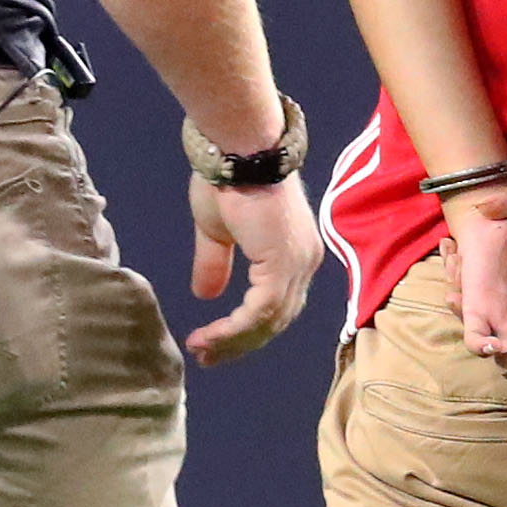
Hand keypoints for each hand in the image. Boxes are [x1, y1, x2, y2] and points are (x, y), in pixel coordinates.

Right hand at [185, 171, 322, 364]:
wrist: (238, 150)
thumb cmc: (228, 178)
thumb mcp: (217, 231)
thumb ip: (216, 263)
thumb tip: (205, 296)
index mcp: (294, 253)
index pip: (278, 303)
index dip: (247, 327)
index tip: (214, 341)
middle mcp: (304, 262)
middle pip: (277, 319)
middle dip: (240, 342)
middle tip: (207, 356)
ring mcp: (298, 264)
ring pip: (269, 321)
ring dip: (233, 341)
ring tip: (201, 350)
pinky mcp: (283, 265)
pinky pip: (260, 312)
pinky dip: (234, 329)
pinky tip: (210, 337)